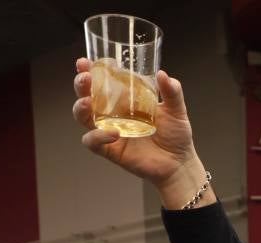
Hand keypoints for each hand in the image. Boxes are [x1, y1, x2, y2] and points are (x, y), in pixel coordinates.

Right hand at [72, 59, 206, 203]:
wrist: (180, 163)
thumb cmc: (176, 136)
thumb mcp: (176, 110)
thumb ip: (172, 92)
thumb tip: (163, 75)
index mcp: (124, 100)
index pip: (101, 82)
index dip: (90, 71)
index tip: (86, 62)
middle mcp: (112, 114)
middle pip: (86, 95)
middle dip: (80, 84)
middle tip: (85, 78)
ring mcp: (109, 131)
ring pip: (83, 117)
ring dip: (81, 107)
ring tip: (88, 102)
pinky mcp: (110, 150)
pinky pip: (93, 142)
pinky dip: (97, 136)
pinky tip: (113, 133)